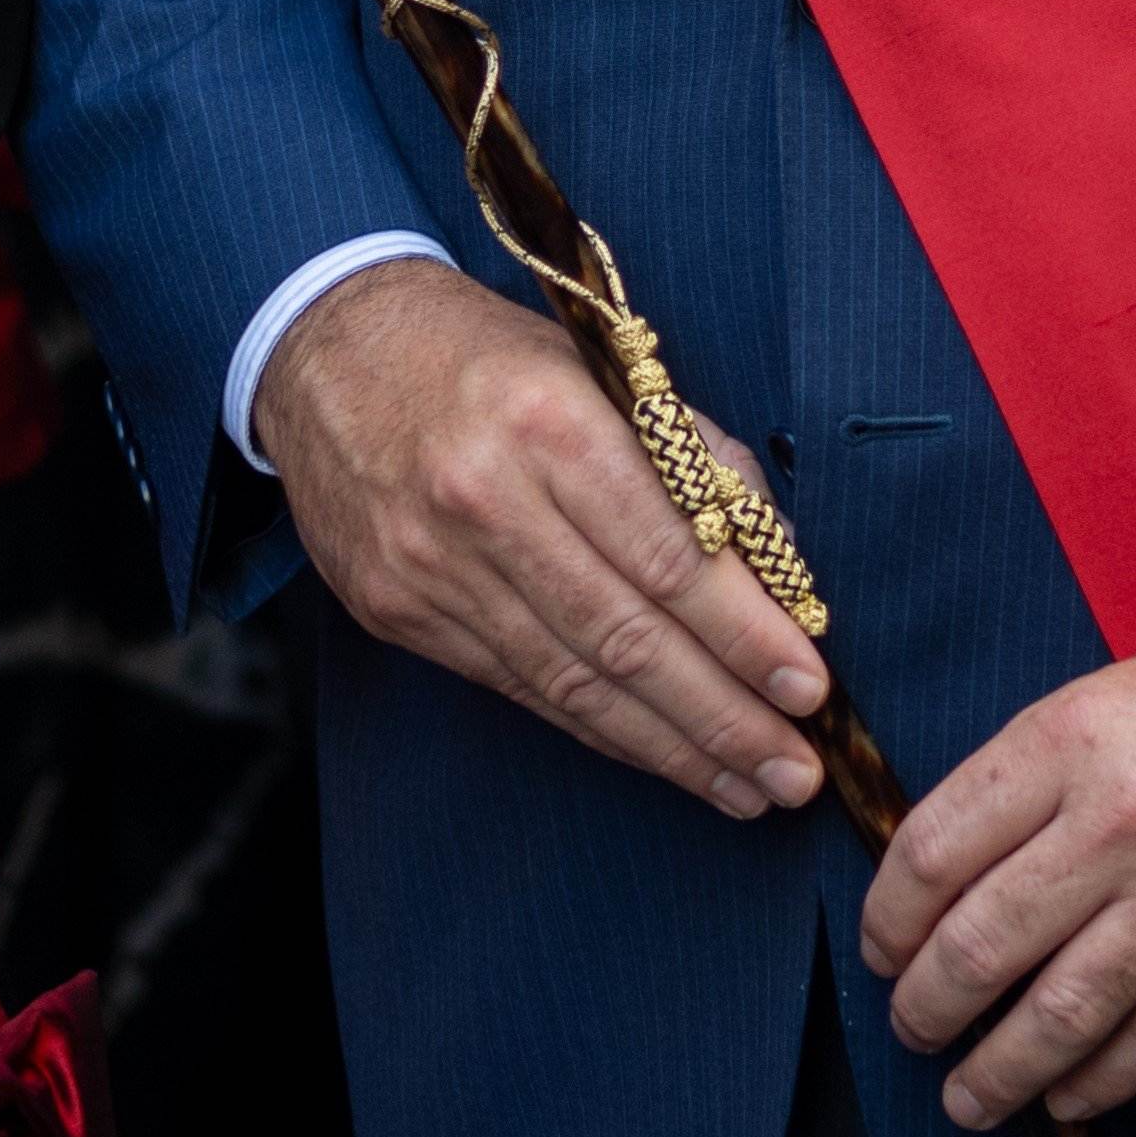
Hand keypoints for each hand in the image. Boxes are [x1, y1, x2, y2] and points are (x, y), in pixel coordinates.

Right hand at [257, 256, 829, 812]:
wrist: (325, 349)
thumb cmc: (482, 352)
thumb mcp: (596, 364)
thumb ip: (691, 458)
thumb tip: (779, 566)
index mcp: (547, 420)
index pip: (669, 556)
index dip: (746, 636)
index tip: (810, 688)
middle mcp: (483, 497)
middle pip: (626, 636)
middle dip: (724, 716)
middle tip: (795, 771)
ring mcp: (430, 563)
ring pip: (572, 680)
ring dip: (671, 746)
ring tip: (746, 787)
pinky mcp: (398, 610)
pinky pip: (517, 686)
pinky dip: (597, 727)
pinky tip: (657, 753)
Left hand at [859, 580, 1135, 1130]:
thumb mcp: (1102, 697)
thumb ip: (1028, 778)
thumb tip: (948, 868)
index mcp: (1062, 742)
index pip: (932, 849)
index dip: (887, 918)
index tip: (878, 950)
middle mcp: (1115, 822)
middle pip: (980, 942)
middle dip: (927, 1006)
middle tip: (910, 1030)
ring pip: (1061, 1011)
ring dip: (1000, 1070)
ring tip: (967, 1098)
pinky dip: (1099, 1081)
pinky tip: (1065, 1101)